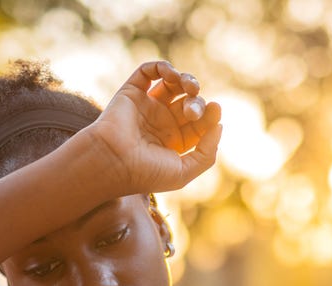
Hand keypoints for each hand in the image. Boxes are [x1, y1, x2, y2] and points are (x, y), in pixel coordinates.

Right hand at [89, 61, 221, 194]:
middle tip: (191, 112)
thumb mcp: (184, 172)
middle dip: (197, 102)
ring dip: (186, 80)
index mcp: (173, 143)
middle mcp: (160, 123)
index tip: (215, 111)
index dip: (210, 115)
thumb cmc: (145, 172)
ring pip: (172, 84)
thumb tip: (219, 126)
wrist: (112, 162)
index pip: (199, 124)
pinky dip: (162, 67)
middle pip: (189, 103)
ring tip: (189, 87)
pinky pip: (148, 71)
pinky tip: (170, 74)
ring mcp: (146, 106)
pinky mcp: (131, 92)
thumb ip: (207, 153)